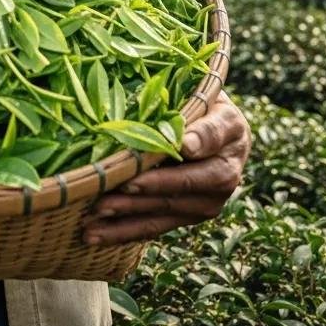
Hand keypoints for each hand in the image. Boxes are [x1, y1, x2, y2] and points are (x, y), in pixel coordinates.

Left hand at [82, 92, 249, 245]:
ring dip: (129, 216)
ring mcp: (210, 199)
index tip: (182, 146)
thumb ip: (188, 102)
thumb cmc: (190, 97)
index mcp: (230, 130)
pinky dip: (125, 231)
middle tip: (112, 191)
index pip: (212, 135)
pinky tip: (96, 235)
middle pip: (187, 182)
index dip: (198, 141)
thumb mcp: (195, 90)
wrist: (208, 125)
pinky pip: (157, 224)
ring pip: (168, 209)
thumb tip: (178, 138)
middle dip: (149, 189)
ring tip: (94, 217)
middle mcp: (227, 171)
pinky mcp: (189, 214)